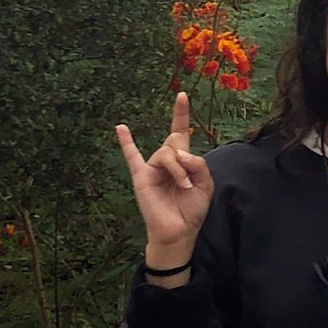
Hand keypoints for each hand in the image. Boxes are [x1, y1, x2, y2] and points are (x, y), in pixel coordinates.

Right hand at [116, 92, 213, 256]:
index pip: (181, 132)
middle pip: (175, 143)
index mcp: (183, 160)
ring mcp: (153, 168)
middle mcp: (166, 160)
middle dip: (186, 160)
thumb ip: (198, 164)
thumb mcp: (206, 184)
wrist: (178, 232)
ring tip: (183, 186)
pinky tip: (121, 128)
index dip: (181, 114)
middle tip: (189, 181)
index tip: (182, 94)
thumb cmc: (192, 209)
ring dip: (178, 170)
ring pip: (166, 153)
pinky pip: (132, 158)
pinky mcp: (142, 178)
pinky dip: (126, 143)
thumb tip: (179, 153)